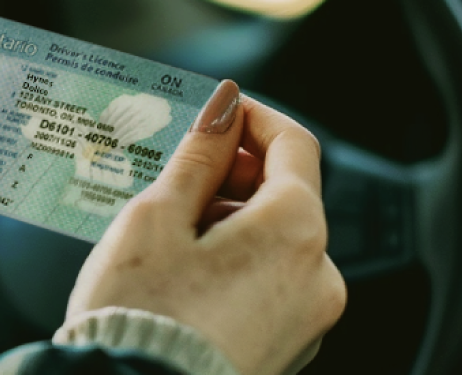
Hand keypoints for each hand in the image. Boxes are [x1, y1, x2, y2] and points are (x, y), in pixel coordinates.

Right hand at [65, 80, 346, 374]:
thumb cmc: (143, 317)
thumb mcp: (157, 219)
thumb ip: (198, 159)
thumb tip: (223, 111)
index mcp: (295, 231)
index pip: (294, 145)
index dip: (251, 118)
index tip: (215, 114)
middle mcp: (318, 276)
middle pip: (286, 198)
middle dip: (233, 179)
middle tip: (173, 181)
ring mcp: (308, 321)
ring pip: (275, 245)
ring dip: (230, 226)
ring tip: (166, 241)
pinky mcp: (287, 350)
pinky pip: (269, 288)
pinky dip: (234, 269)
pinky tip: (182, 279)